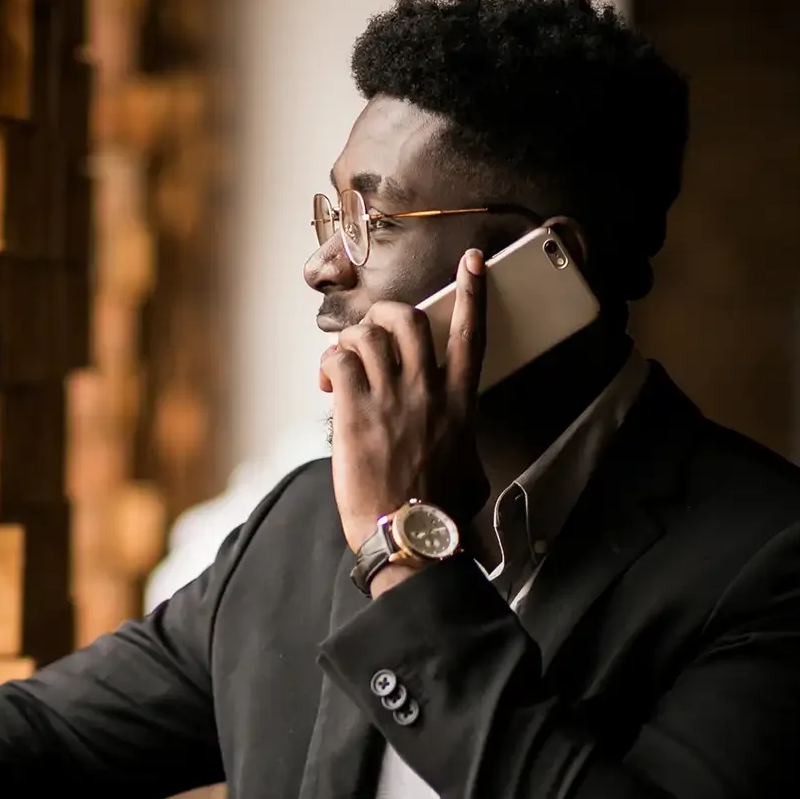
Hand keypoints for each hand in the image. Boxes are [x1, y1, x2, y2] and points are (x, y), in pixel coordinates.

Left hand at [319, 248, 489, 556]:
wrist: (410, 535)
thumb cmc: (441, 513)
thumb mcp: (471, 471)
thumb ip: (464, 444)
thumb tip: (461, 451)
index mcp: (460, 403)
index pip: (470, 335)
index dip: (472, 293)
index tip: (472, 263)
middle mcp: (428, 391)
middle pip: (410, 320)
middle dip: (387, 312)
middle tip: (374, 327)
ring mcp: (390, 398)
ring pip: (369, 334)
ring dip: (352, 340)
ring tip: (342, 363)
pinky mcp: (354, 411)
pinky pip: (339, 361)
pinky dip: (329, 363)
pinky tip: (327, 383)